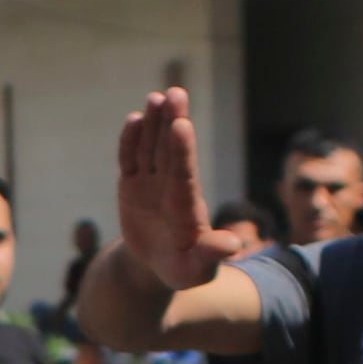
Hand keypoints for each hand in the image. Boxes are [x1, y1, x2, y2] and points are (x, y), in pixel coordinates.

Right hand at [112, 88, 247, 295]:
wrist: (161, 267)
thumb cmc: (185, 270)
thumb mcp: (197, 270)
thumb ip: (211, 254)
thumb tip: (231, 245)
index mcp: (187, 207)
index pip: (184, 173)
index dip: (182, 150)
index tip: (181, 124)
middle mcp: (171, 188)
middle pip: (170, 152)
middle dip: (172, 123)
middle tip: (176, 94)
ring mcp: (152, 184)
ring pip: (152, 149)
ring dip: (154, 124)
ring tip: (157, 97)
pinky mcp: (134, 186)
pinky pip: (131, 160)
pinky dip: (131, 142)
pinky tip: (136, 119)